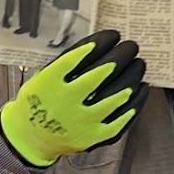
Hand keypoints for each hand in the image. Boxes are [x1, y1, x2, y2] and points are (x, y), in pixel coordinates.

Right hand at [0, 29, 147, 166]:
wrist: (31, 138)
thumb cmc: (39, 101)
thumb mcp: (42, 78)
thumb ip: (65, 64)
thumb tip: (98, 45)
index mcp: (49, 83)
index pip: (77, 57)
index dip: (99, 44)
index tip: (113, 35)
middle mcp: (65, 102)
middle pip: (100, 74)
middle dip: (120, 56)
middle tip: (131, 46)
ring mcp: (82, 121)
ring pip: (115, 96)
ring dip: (131, 76)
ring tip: (139, 64)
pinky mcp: (94, 137)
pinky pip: (121, 119)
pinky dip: (135, 103)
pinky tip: (141, 89)